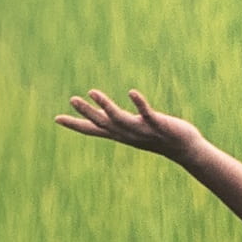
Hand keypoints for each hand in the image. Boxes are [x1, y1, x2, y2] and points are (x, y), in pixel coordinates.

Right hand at [55, 87, 216, 167]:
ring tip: (92, 91)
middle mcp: (128, 134)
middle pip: (102, 123)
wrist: (184, 149)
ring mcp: (142, 130)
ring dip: (106, 106)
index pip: (94, 130)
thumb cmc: (158, 139)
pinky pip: (146, 113)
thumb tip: (106, 118)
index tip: (57, 118)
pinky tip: (131, 92)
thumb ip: (119, 124)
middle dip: (86, 112)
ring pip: (119, 119)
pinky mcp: (158, 124)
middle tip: (72, 99)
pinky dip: (139, 103)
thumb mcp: (134, 132)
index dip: (75, 124)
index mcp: (121, 134)